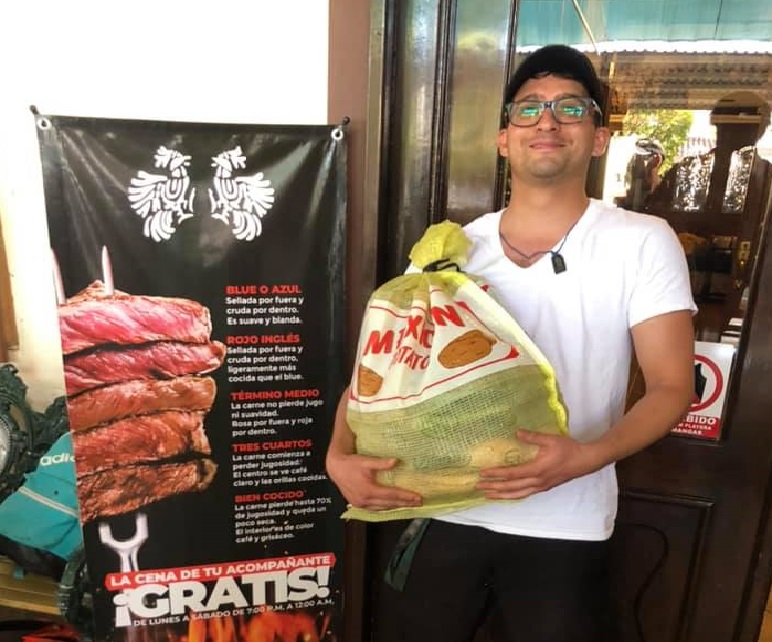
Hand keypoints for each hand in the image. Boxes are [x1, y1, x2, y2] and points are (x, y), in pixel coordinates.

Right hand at [326, 450, 422, 510]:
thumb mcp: (366, 461)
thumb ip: (381, 463)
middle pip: (389, 504)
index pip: (391, 495)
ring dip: (396, 507)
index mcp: (368, 490)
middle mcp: (365, 500)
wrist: (335, 467)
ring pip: (383, 508)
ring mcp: (361, 504)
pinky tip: (392, 506)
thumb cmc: (350, 463)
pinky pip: (375, 509)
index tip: (418, 497)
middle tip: (418, 503)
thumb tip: (396, 461)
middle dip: (405, 504)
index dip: (406, 497)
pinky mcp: (358, 504)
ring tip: (408, 505)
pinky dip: (386, 508)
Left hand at [476, 430, 598, 499]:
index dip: (496, 474)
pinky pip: (525, 494)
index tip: (483, 473)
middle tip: (478, 487)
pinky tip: (506, 495)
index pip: (512, 474)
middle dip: (494, 488)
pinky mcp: (544, 487)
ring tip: (488, 495)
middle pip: (511, 488)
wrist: (585, 461)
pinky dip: (513, 495)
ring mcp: (541, 487)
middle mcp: (537, 481)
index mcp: (537, 470)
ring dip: (501, 495)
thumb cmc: (568, 449)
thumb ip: (533, 437)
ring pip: (517, 494)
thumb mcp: (550, 439)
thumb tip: (516, 432)